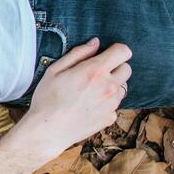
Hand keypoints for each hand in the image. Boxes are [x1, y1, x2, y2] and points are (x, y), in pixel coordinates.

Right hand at [14, 38, 131, 159]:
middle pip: (127, 69)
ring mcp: (112, 104)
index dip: (116, 50)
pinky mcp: (110, 117)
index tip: (106, 54)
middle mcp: (108, 86)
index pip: (123, 52)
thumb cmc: (47, 99)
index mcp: (95, 71)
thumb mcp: (55, 70)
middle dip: (115, 67)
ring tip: (91, 92)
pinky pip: (115, 105)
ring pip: (122, 87)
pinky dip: (106, 103)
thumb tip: (96, 43)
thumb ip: (78, 53)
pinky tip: (89, 106)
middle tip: (96, 74)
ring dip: (112, 86)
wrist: (47, 130)